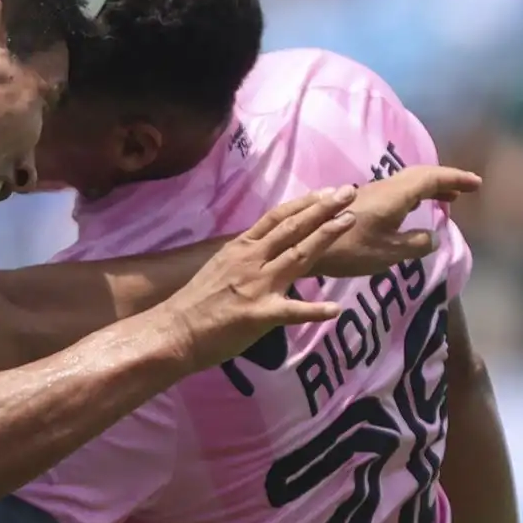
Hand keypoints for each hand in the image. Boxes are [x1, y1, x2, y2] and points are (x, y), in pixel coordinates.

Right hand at [163, 186, 355, 367]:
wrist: (174, 331)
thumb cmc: (195, 302)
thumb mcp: (220, 267)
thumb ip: (246, 257)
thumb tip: (266, 249)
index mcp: (241, 248)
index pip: (277, 218)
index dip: (304, 203)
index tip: (326, 192)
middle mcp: (251, 260)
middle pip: (293, 229)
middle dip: (323, 209)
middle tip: (348, 193)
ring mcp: (257, 286)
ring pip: (298, 256)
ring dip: (326, 237)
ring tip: (349, 222)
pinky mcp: (259, 314)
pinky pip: (293, 311)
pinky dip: (315, 310)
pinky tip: (336, 309)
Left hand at [312, 166, 481, 278]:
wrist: (303, 245)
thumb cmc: (348, 250)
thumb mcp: (389, 253)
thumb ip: (416, 244)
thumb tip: (433, 236)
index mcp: (395, 195)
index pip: (431, 178)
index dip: (455, 178)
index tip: (476, 183)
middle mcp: (383, 188)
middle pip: (419, 175)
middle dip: (445, 180)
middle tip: (465, 190)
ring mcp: (369, 193)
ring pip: (406, 183)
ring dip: (429, 188)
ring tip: (446, 199)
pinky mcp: (357, 203)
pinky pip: (395, 192)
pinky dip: (413, 196)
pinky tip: (412, 210)